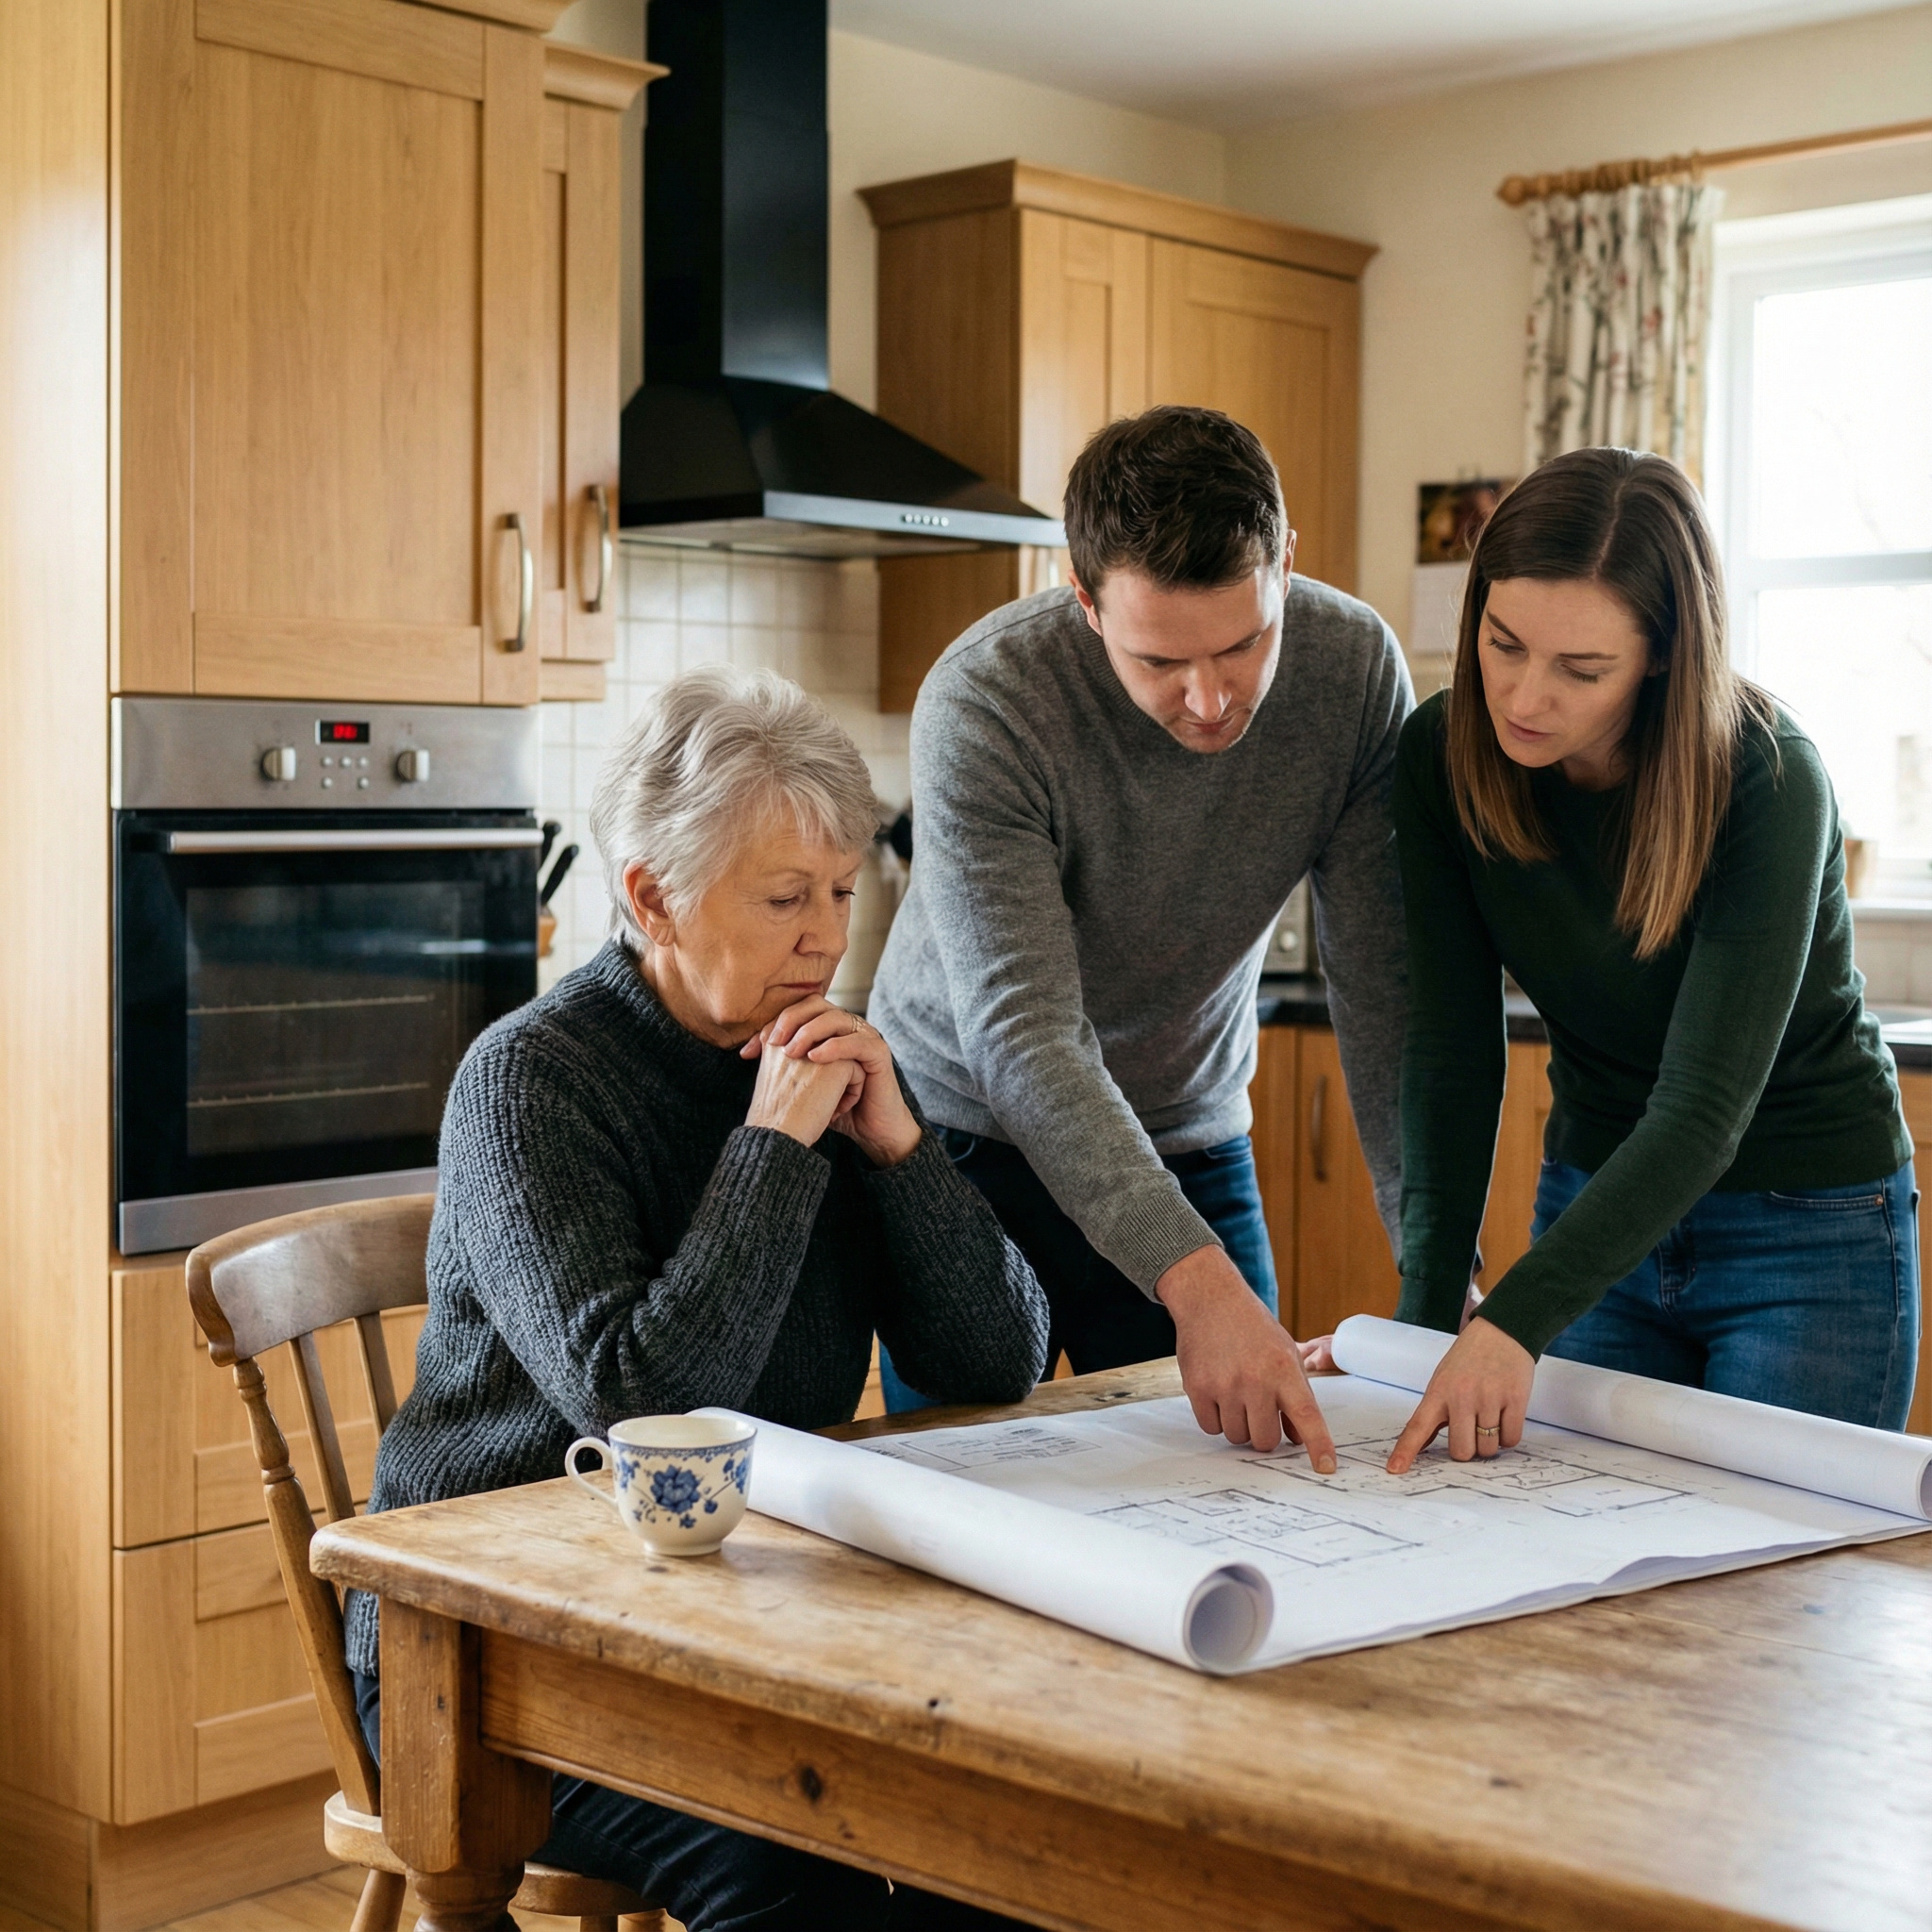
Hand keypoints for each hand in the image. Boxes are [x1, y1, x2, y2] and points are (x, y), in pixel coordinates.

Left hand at [745, 999, 920, 1166]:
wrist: (869, 1130)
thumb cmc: (835, 1106)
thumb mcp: (803, 1083)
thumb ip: (783, 1063)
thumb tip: (747, 1051)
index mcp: (829, 1029)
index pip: (797, 1011)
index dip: (772, 1025)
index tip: (750, 1052)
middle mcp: (847, 1027)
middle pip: (816, 1005)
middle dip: (790, 1020)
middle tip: (772, 1043)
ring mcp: (865, 1036)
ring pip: (836, 1018)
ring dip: (810, 1032)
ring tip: (791, 1053)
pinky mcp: (879, 1052)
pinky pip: (856, 1041)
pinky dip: (834, 1047)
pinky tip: (815, 1058)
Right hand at [1156, 1247, 1336, 1468]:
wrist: (1210, 1299)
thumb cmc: (1252, 1327)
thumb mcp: (1285, 1353)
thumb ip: (1295, 1395)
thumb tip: (1297, 1437)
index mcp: (1283, 1369)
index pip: (1306, 1415)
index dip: (1318, 1445)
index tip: (1325, 1467)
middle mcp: (1255, 1379)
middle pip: (1265, 1440)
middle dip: (1264, 1434)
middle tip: (1259, 1411)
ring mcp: (1224, 1385)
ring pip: (1237, 1437)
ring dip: (1239, 1425)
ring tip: (1236, 1395)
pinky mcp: (1197, 1388)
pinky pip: (1211, 1428)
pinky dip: (1216, 1419)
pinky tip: (1217, 1392)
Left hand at [1385, 1315, 1533, 1472]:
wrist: (1502, 1331)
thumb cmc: (1470, 1358)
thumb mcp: (1444, 1379)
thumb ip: (1434, 1412)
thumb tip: (1421, 1445)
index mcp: (1438, 1391)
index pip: (1417, 1426)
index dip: (1406, 1451)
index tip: (1394, 1469)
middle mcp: (1461, 1395)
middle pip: (1461, 1451)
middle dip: (1468, 1448)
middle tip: (1472, 1428)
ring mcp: (1489, 1397)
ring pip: (1488, 1449)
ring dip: (1490, 1441)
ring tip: (1490, 1416)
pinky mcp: (1515, 1398)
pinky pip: (1511, 1439)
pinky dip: (1509, 1435)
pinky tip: (1505, 1415)